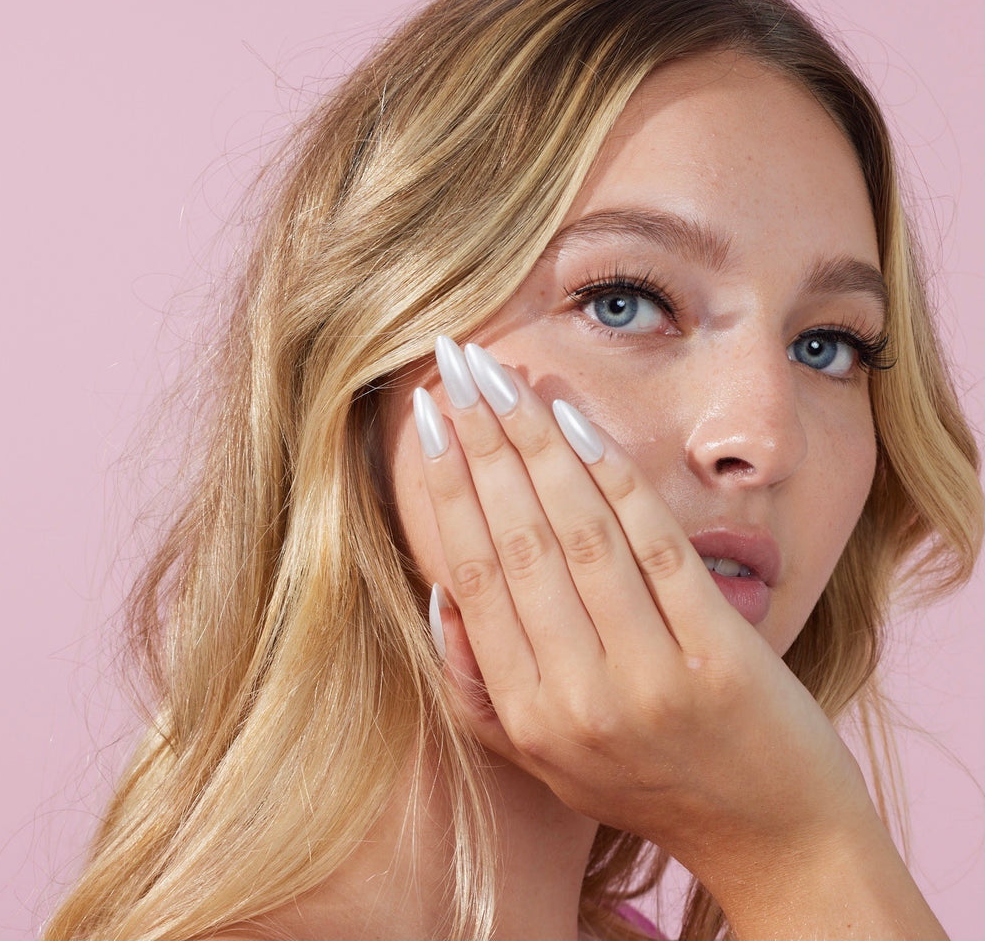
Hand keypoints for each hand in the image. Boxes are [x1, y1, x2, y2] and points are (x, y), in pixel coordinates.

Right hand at [413, 338, 944, 937]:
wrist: (771, 836)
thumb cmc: (648, 785)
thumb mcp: (543, 760)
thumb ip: (478, 686)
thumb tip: (440, 589)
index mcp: (526, 716)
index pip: (473, 577)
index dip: (446, 489)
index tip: (429, 419)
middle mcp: (577, 698)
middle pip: (517, 539)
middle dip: (482, 440)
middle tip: (457, 366)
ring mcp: (651, 677)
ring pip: (577, 532)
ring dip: (535, 441)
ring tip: (506, 374)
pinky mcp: (718, 655)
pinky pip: (654, 545)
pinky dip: (612, 475)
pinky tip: (577, 420)